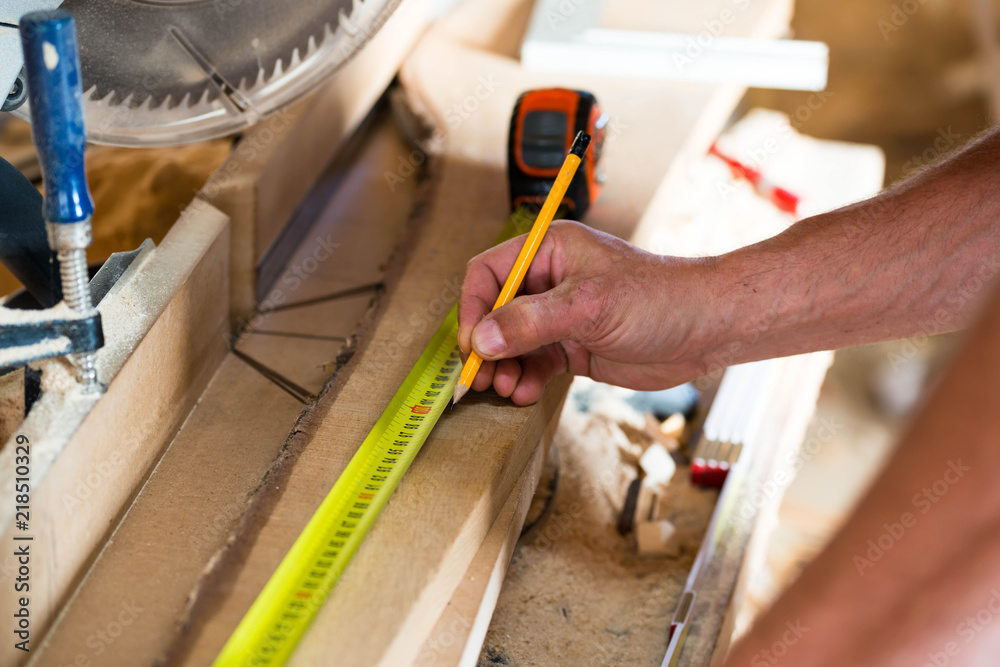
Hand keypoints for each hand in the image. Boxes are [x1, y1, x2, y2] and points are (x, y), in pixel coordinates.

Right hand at [457, 221, 717, 404]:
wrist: (706, 329)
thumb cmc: (659, 299)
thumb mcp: (589, 306)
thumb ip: (531, 321)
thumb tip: (481, 339)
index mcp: (549, 252)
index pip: (489, 273)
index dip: (472, 308)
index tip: (470, 345)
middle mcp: (550, 281)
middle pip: (494, 311)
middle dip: (485, 345)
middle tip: (480, 377)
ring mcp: (561, 316)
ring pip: (512, 342)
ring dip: (503, 367)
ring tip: (505, 388)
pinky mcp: (573, 346)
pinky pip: (535, 362)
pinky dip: (525, 379)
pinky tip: (525, 393)